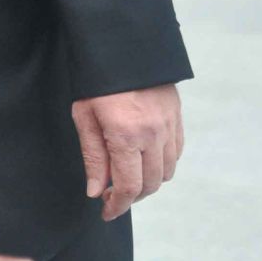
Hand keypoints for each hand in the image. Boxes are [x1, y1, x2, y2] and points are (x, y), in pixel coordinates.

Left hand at [71, 84, 183, 221]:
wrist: (124, 47)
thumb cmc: (96, 81)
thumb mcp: (84, 116)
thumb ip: (93, 157)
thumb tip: (95, 191)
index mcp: (126, 136)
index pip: (127, 187)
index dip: (117, 205)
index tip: (106, 213)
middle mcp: (154, 136)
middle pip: (150, 185)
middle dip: (130, 197)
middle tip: (110, 196)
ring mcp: (170, 127)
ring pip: (166, 173)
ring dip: (147, 182)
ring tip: (125, 177)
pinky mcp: (178, 119)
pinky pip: (175, 154)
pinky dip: (161, 165)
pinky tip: (143, 160)